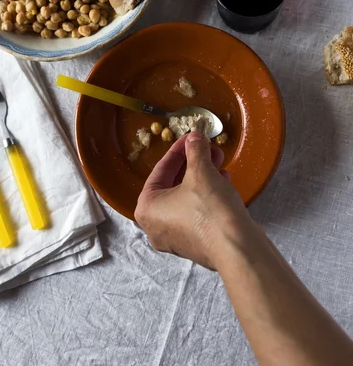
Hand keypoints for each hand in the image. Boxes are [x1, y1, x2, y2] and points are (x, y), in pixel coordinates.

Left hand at [135, 131, 251, 269]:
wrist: (238, 249)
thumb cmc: (210, 210)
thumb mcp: (201, 172)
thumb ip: (195, 151)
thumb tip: (195, 137)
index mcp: (147, 209)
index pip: (160, 170)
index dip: (178, 149)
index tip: (191, 137)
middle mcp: (157, 226)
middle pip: (173, 184)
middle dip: (193, 162)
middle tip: (207, 147)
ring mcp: (176, 237)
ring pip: (187, 197)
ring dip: (203, 176)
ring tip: (218, 160)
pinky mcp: (197, 243)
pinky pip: (198, 212)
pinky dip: (208, 194)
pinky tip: (223, 179)